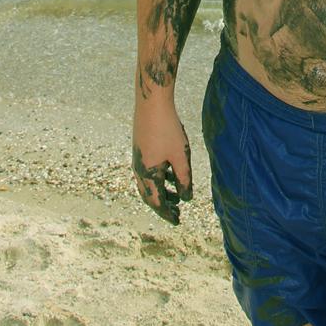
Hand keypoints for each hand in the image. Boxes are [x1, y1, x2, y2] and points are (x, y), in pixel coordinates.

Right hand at [132, 101, 192, 224]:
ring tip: (176, 198)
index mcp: (147, 174)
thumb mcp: (180, 156)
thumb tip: (187, 198)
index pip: (157, 202)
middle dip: (163, 206)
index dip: (167, 214)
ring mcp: (138, 160)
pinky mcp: (141, 151)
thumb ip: (184, 179)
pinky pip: (148, 173)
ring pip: (148, 184)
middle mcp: (139, 170)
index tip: (178, 222)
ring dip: (162, 193)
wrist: (151, 104)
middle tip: (177, 214)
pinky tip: (171, 175)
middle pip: (149, 196)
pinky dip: (159, 180)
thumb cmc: (167, 129)